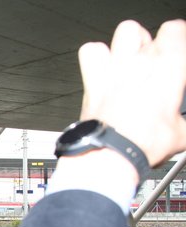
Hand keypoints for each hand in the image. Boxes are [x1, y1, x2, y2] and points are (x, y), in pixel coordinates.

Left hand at [78, 19, 185, 166]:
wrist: (110, 154)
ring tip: (131, 58)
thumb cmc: (143, 143)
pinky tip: (104, 67)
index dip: (178, 37)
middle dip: (151, 42)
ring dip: (129, 42)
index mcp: (167, 68)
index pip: (177, 31)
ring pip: (124, 32)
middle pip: (149, 32)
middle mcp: (140, 62)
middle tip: (153, 59)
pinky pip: (90, 51)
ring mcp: (114, 68)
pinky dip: (96, 54)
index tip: (179, 48)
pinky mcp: (93, 80)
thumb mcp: (182, 134)